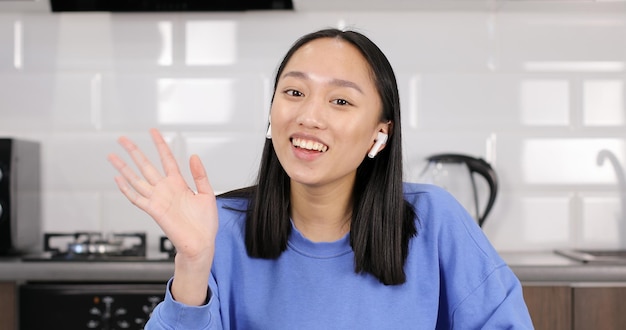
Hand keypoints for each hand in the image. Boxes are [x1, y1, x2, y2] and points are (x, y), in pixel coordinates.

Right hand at [107, 128, 217, 261]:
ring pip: (136, 179)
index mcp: (179, 183)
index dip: (159, 144)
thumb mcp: (207, 194)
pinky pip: (137, 198)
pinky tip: (118, 179)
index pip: (166, 159)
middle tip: (122, 139)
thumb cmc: (205, 223)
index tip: (152, 131)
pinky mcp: (153, 211)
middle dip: (134, 151)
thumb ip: (200, 175)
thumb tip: (194, 156)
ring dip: (124, 168)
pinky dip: (126, 189)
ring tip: (113, 156)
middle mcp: (166, 189)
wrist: (201, 243)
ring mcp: (158, 199)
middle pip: (146, 165)